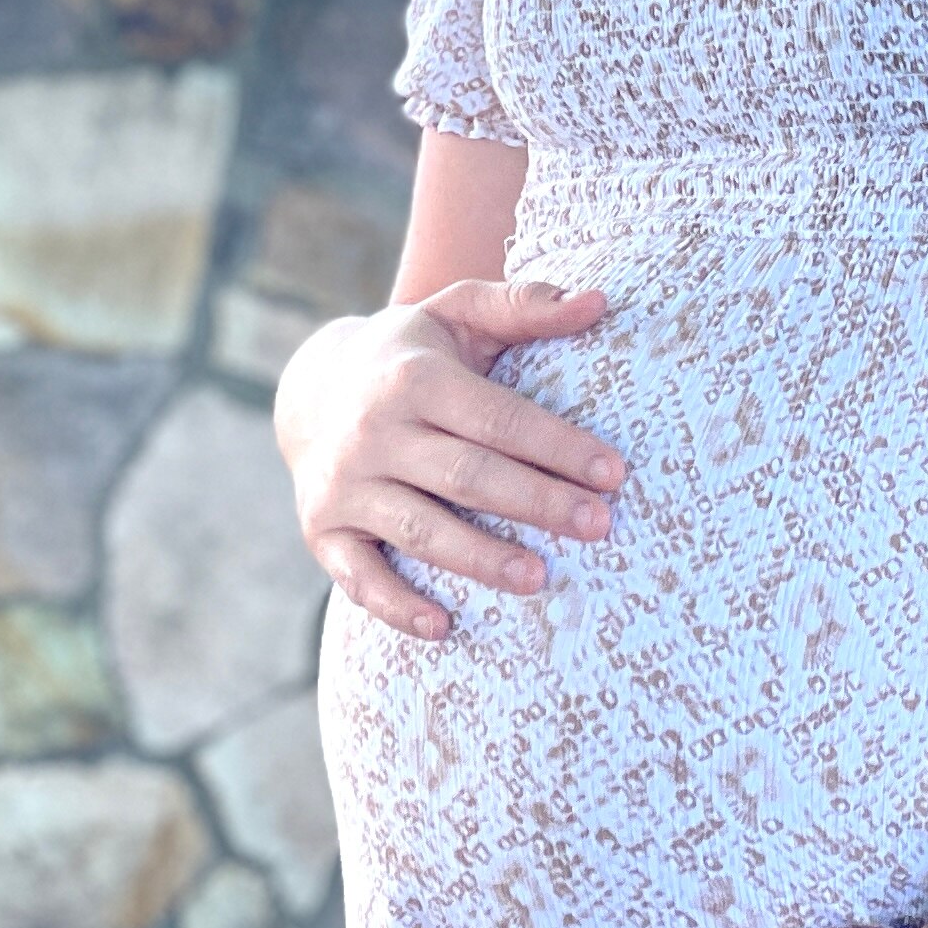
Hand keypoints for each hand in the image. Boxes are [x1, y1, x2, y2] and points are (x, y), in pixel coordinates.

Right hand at [274, 279, 625, 640]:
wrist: (312, 389)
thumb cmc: (412, 354)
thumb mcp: (459, 312)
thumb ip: (526, 305)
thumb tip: (600, 300)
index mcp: (413, 378)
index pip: (498, 418)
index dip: (558, 446)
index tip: (614, 473)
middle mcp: (373, 432)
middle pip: (467, 476)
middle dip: (537, 502)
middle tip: (600, 526)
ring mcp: (345, 485)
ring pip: (421, 529)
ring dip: (481, 558)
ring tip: (540, 577)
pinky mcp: (322, 531)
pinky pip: (360, 578)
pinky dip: (397, 606)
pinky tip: (442, 626)